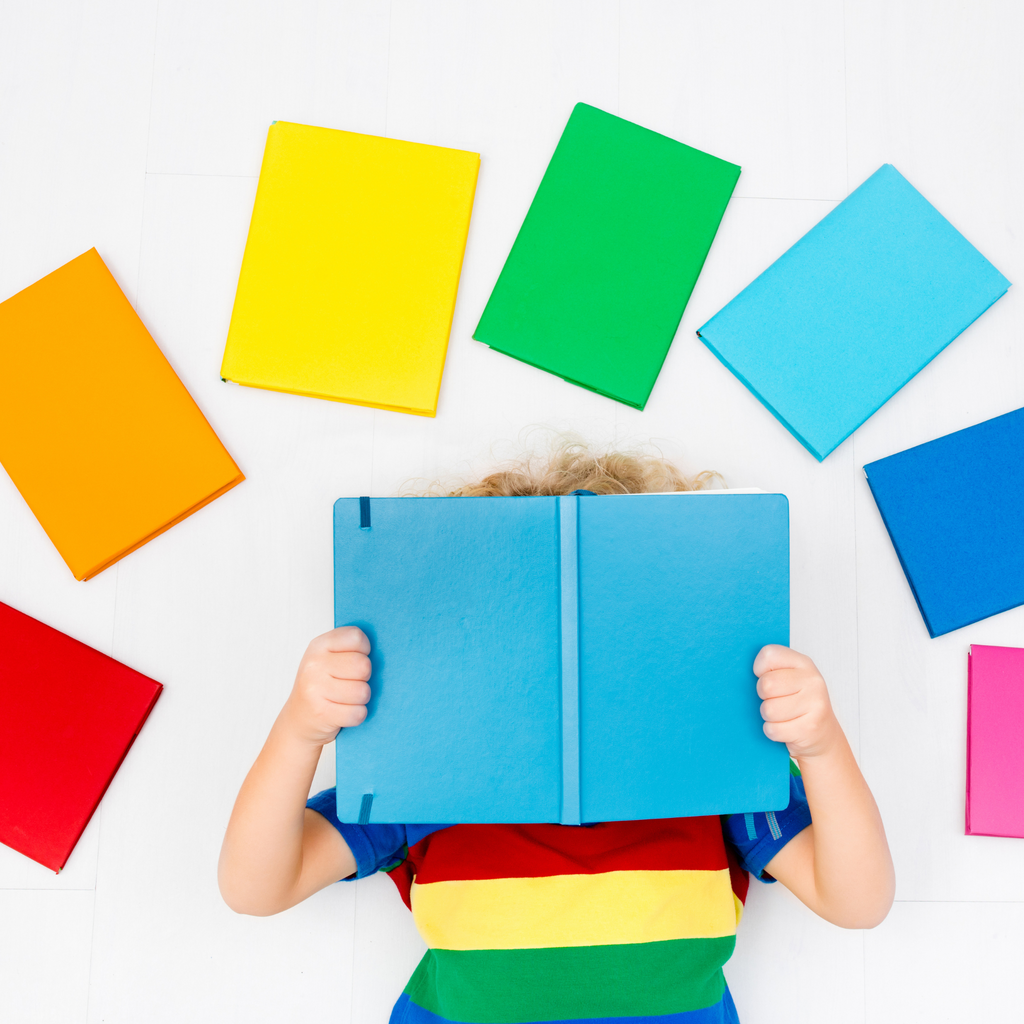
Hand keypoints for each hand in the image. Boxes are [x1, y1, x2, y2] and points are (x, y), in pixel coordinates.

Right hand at [280, 627, 371, 745]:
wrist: (298, 720)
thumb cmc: (321, 686)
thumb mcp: (328, 658)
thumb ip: (349, 648)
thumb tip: (383, 650)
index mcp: (319, 645)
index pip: (356, 637)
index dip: (364, 650)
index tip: (356, 659)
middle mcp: (314, 665)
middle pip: (363, 665)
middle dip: (364, 678)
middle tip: (352, 682)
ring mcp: (315, 689)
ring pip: (363, 692)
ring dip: (361, 699)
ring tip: (347, 698)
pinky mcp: (321, 714)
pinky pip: (358, 713)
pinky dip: (357, 715)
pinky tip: (344, 712)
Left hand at [753, 645, 839, 759]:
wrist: (823, 735)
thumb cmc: (796, 703)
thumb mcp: (789, 679)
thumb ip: (770, 670)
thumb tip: (734, 670)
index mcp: (803, 663)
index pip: (769, 655)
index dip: (759, 669)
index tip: (766, 677)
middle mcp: (812, 680)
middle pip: (766, 685)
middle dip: (763, 697)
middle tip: (775, 700)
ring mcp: (815, 704)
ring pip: (768, 710)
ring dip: (768, 716)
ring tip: (782, 716)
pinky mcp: (810, 728)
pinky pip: (773, 729)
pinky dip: (773, 731)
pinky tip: (785, 729)